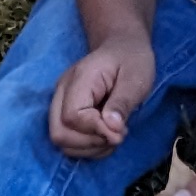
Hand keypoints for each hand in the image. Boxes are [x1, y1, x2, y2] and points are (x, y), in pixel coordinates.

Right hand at [47, 33, 159, 158]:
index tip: (121, 130)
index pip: (72, 117)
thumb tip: (111, 128)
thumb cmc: (131, 60)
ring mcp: (60, 103)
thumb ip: (123, 103)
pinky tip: (106, 136)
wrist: (122, 48)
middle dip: (90, 143)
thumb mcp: (136, 78)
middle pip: (59, 133)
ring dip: (90, 148)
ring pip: (61, 141)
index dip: (96, 131)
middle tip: (117, 135)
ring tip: (113, 135)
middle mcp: (62, 92)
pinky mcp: (65, 114)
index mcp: (79, 79)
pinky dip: (88, 147)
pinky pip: (69, 141)